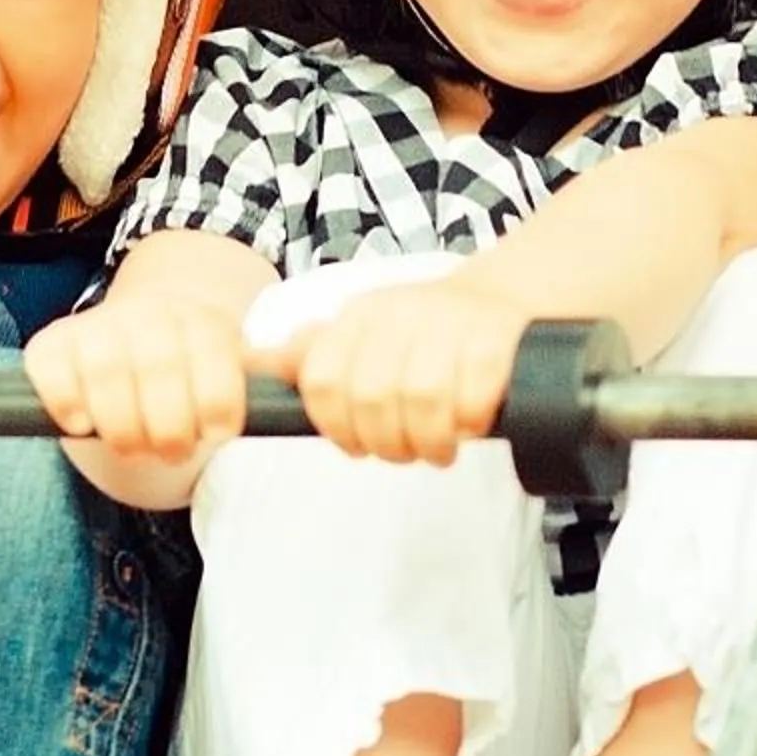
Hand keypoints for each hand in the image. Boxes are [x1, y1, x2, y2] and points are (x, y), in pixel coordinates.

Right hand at [26, 290, 252, 469]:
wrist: (140, 341)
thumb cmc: (190, 380)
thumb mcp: (230, 379)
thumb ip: (255, 391)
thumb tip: (287, 399)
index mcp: (206, 323)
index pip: (215, 365)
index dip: (216, 410)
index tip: (215, 434)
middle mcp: (151, 314)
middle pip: (160, 368)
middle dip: (168, 428)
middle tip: (173, 453)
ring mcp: (98, 325)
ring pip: (105, 370)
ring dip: (121, 425)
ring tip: (132, 446)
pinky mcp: (51, 342)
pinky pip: (52, 370)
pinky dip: (66, 402)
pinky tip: (82, 423)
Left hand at [271, 273, 529, 465]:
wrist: (502, 301)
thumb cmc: (425, 337)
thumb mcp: (365, 340)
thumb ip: (314, 357)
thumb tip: (254, 367)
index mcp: (359, 315)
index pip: (322, 380)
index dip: (335, 427)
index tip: (356, 447)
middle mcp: (400, 311)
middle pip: (372, 396)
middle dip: (386, 442)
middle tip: (404, 454)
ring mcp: (451, 320)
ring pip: (423, 397)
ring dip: (430, 441)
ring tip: (437, 451)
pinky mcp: (497, 335)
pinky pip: (476, 392)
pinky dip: (471, 421)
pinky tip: (471, 428)